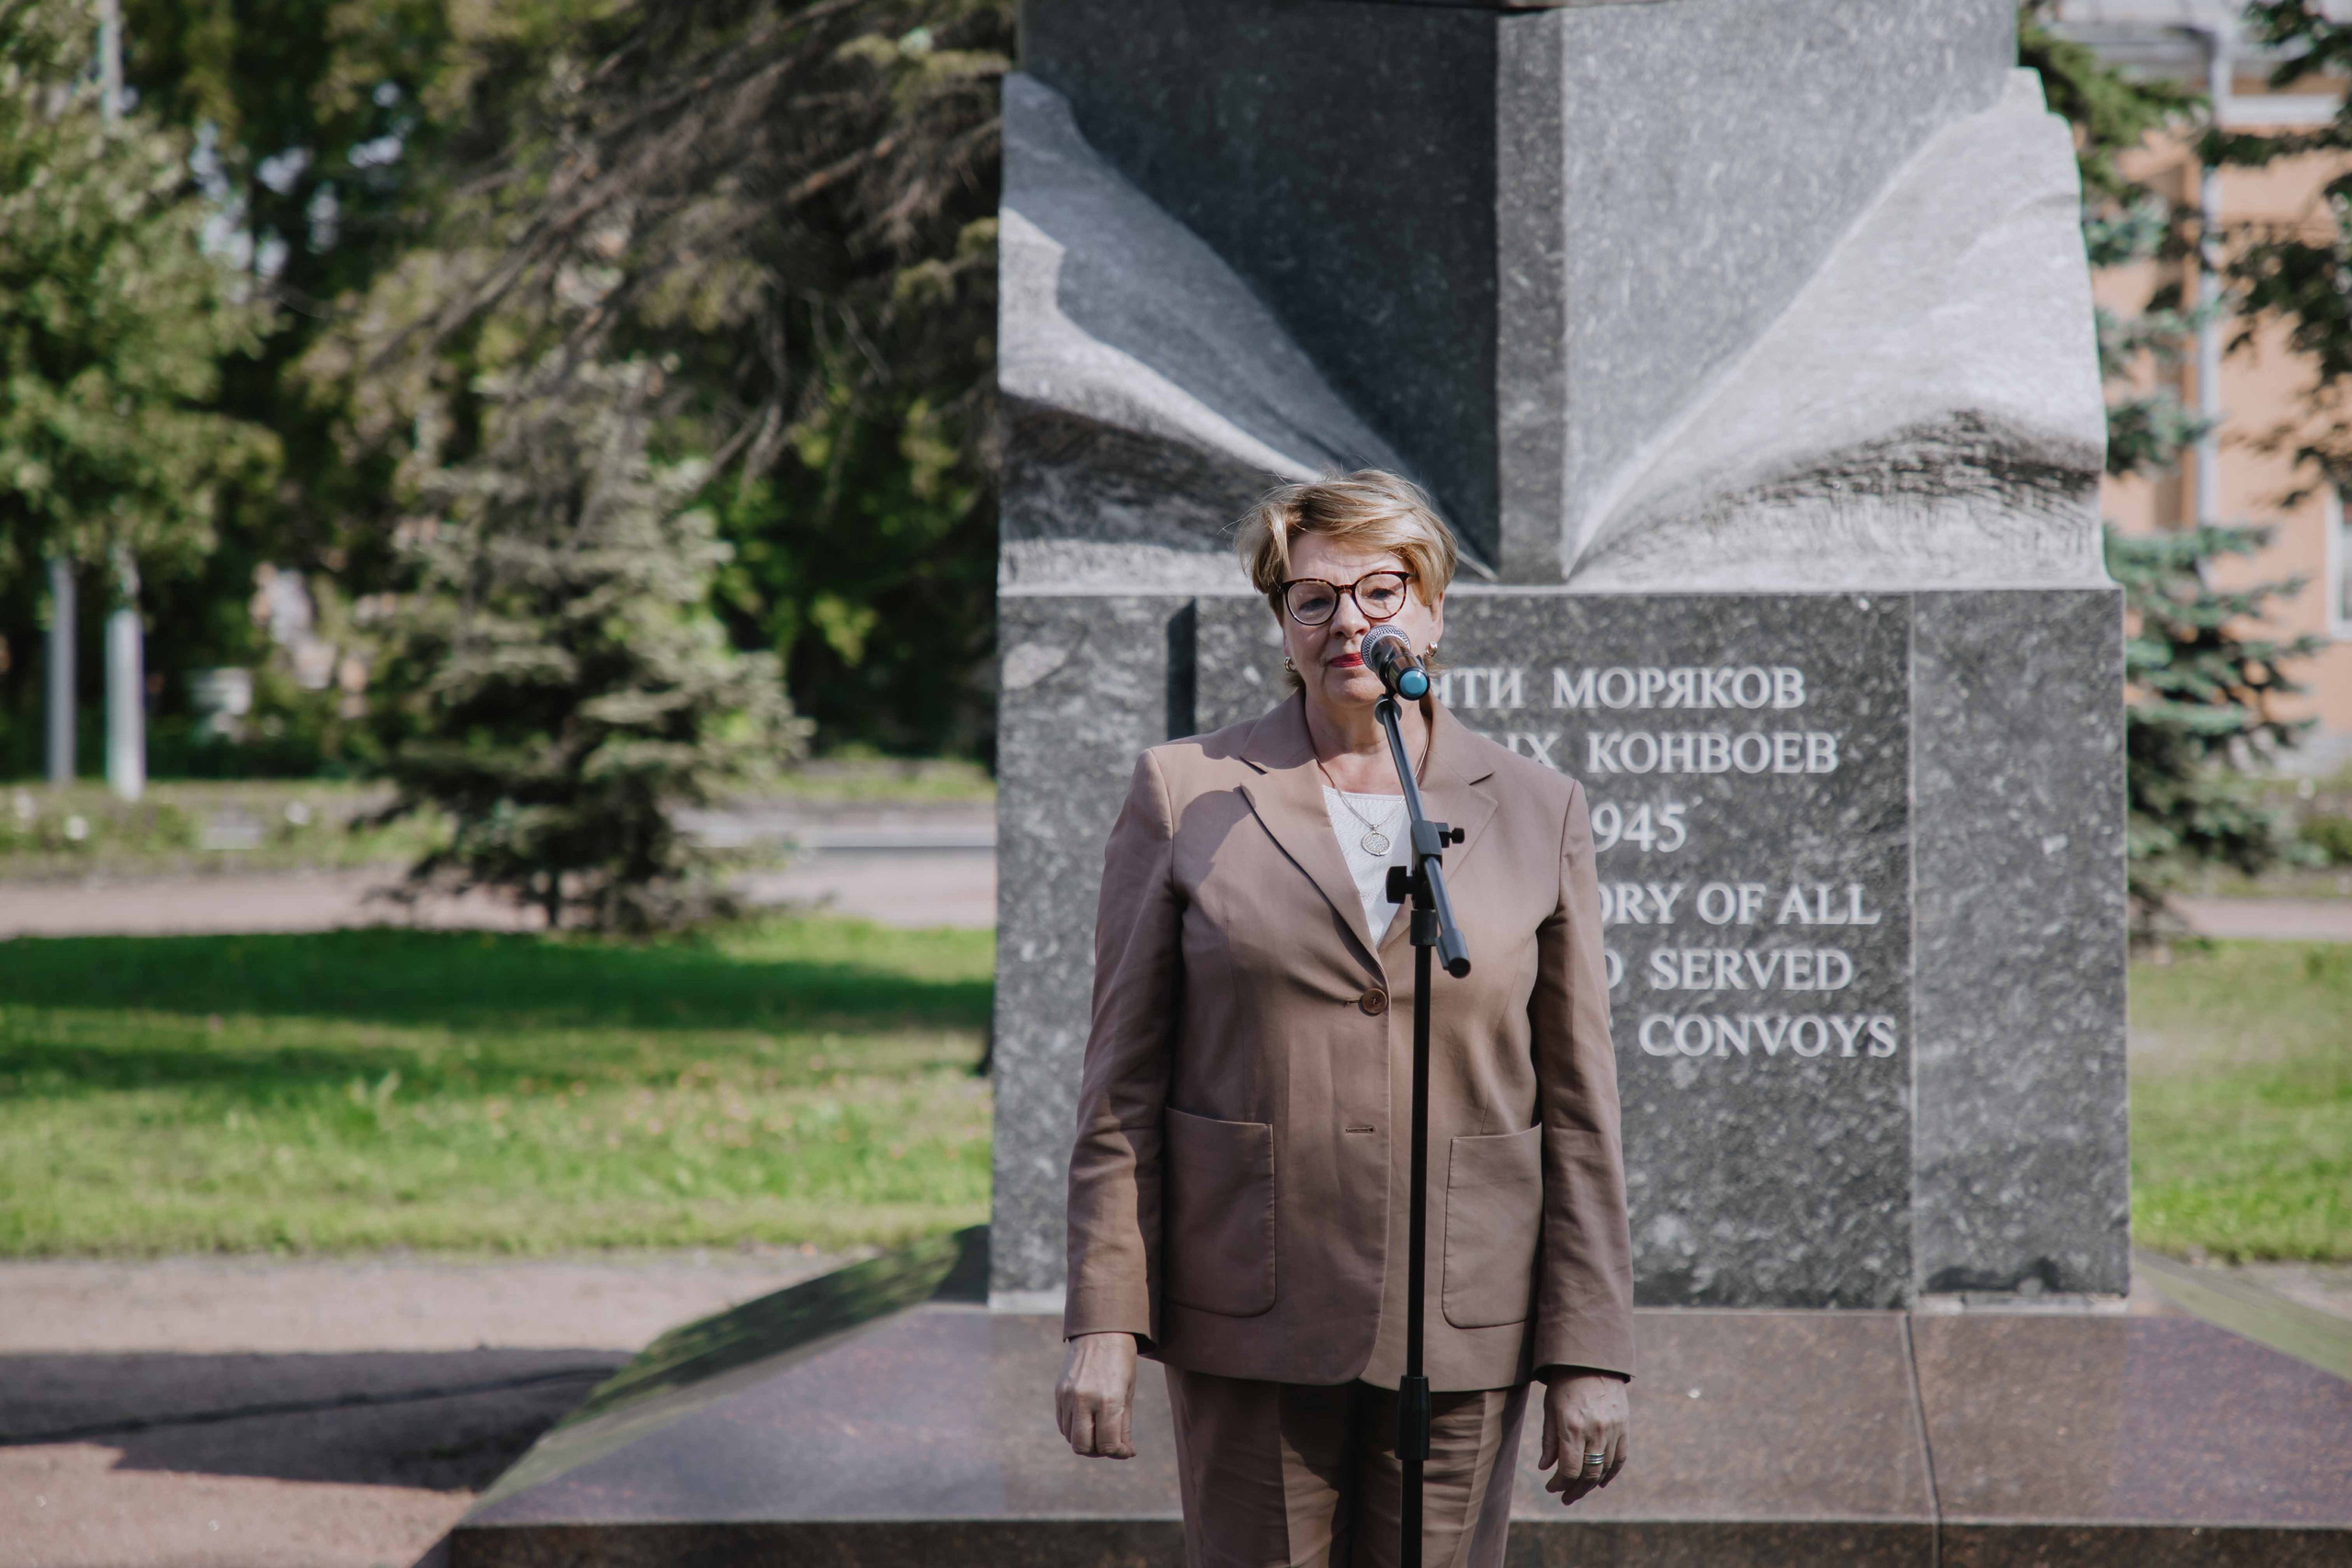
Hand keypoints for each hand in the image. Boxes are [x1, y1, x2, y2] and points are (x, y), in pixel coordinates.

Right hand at [1055, 1332, 1138, 1458]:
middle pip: (1083, 1447)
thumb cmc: (1121, 1362)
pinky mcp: (1058, 1392)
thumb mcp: (1128, 1393)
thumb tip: (1124, 1452)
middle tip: (1110, 1444)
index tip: (1126, 1449)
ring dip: (1086, 1441)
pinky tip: (1087, 1420)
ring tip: (1100, 1430)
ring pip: (1071, 1437)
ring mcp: (1067, 1396)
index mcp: (1108, 1399)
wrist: (1100, 1331)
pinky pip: (1063, 1424)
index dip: (1118, 1453)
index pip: (1108, 1444)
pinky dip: (1074, 1429)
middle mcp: (1084, 1399)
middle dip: (1099, 1451)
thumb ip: (1123, 1426)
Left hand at [1536, 1369, 1628, 1505]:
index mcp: (1572, 1426)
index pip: (1569, 1469)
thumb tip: (1545, 1468)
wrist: (1592, 1360)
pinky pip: (1620, 1458)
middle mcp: (1595, 1431)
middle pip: (1588, 1474)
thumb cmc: (1564, 1384)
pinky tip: (1601, 1482)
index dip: (1560, 1484)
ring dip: (1592, 1485)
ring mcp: (1612, 1429)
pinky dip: (1611, 1473)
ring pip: (1605, 1469)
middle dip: (1575, 1490)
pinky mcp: (1624, 1426)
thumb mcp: (1550, 1409)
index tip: (1551, 1487)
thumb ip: (1549, 1440)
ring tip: (1579, 1491)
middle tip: (1565, 1498)